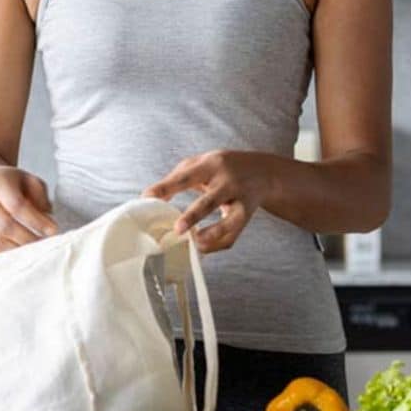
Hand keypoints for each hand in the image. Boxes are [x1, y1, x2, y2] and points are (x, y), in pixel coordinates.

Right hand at [0, 166, 58, 255]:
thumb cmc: (8, 182)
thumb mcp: (27, 179)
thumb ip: (40, 196)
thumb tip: (48, 218)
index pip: (17, 206)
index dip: (36, 221)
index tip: (53, 230)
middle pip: (5, 226)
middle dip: (28, 239)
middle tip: (46, 245)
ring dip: (18, 250)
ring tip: (35, 251)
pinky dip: (4, 256)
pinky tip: (19, 255)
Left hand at [140, 150, 274, 253]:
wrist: (263, 172)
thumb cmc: (223, 168)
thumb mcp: (202, 163)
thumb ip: (176, 178)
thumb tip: (151, 198)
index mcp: (212, 165)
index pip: (186, 176)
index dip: (166, 187)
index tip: (148, 197)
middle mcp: (228, 182)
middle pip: (211, 200)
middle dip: (194, 216)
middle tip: (178, 229)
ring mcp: (241, 200)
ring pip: (229, 222)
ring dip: (212, 235)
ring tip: (195, 244)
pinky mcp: (246, 216)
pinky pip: (233, 236)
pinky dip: (216, 244)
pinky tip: (201, 247)